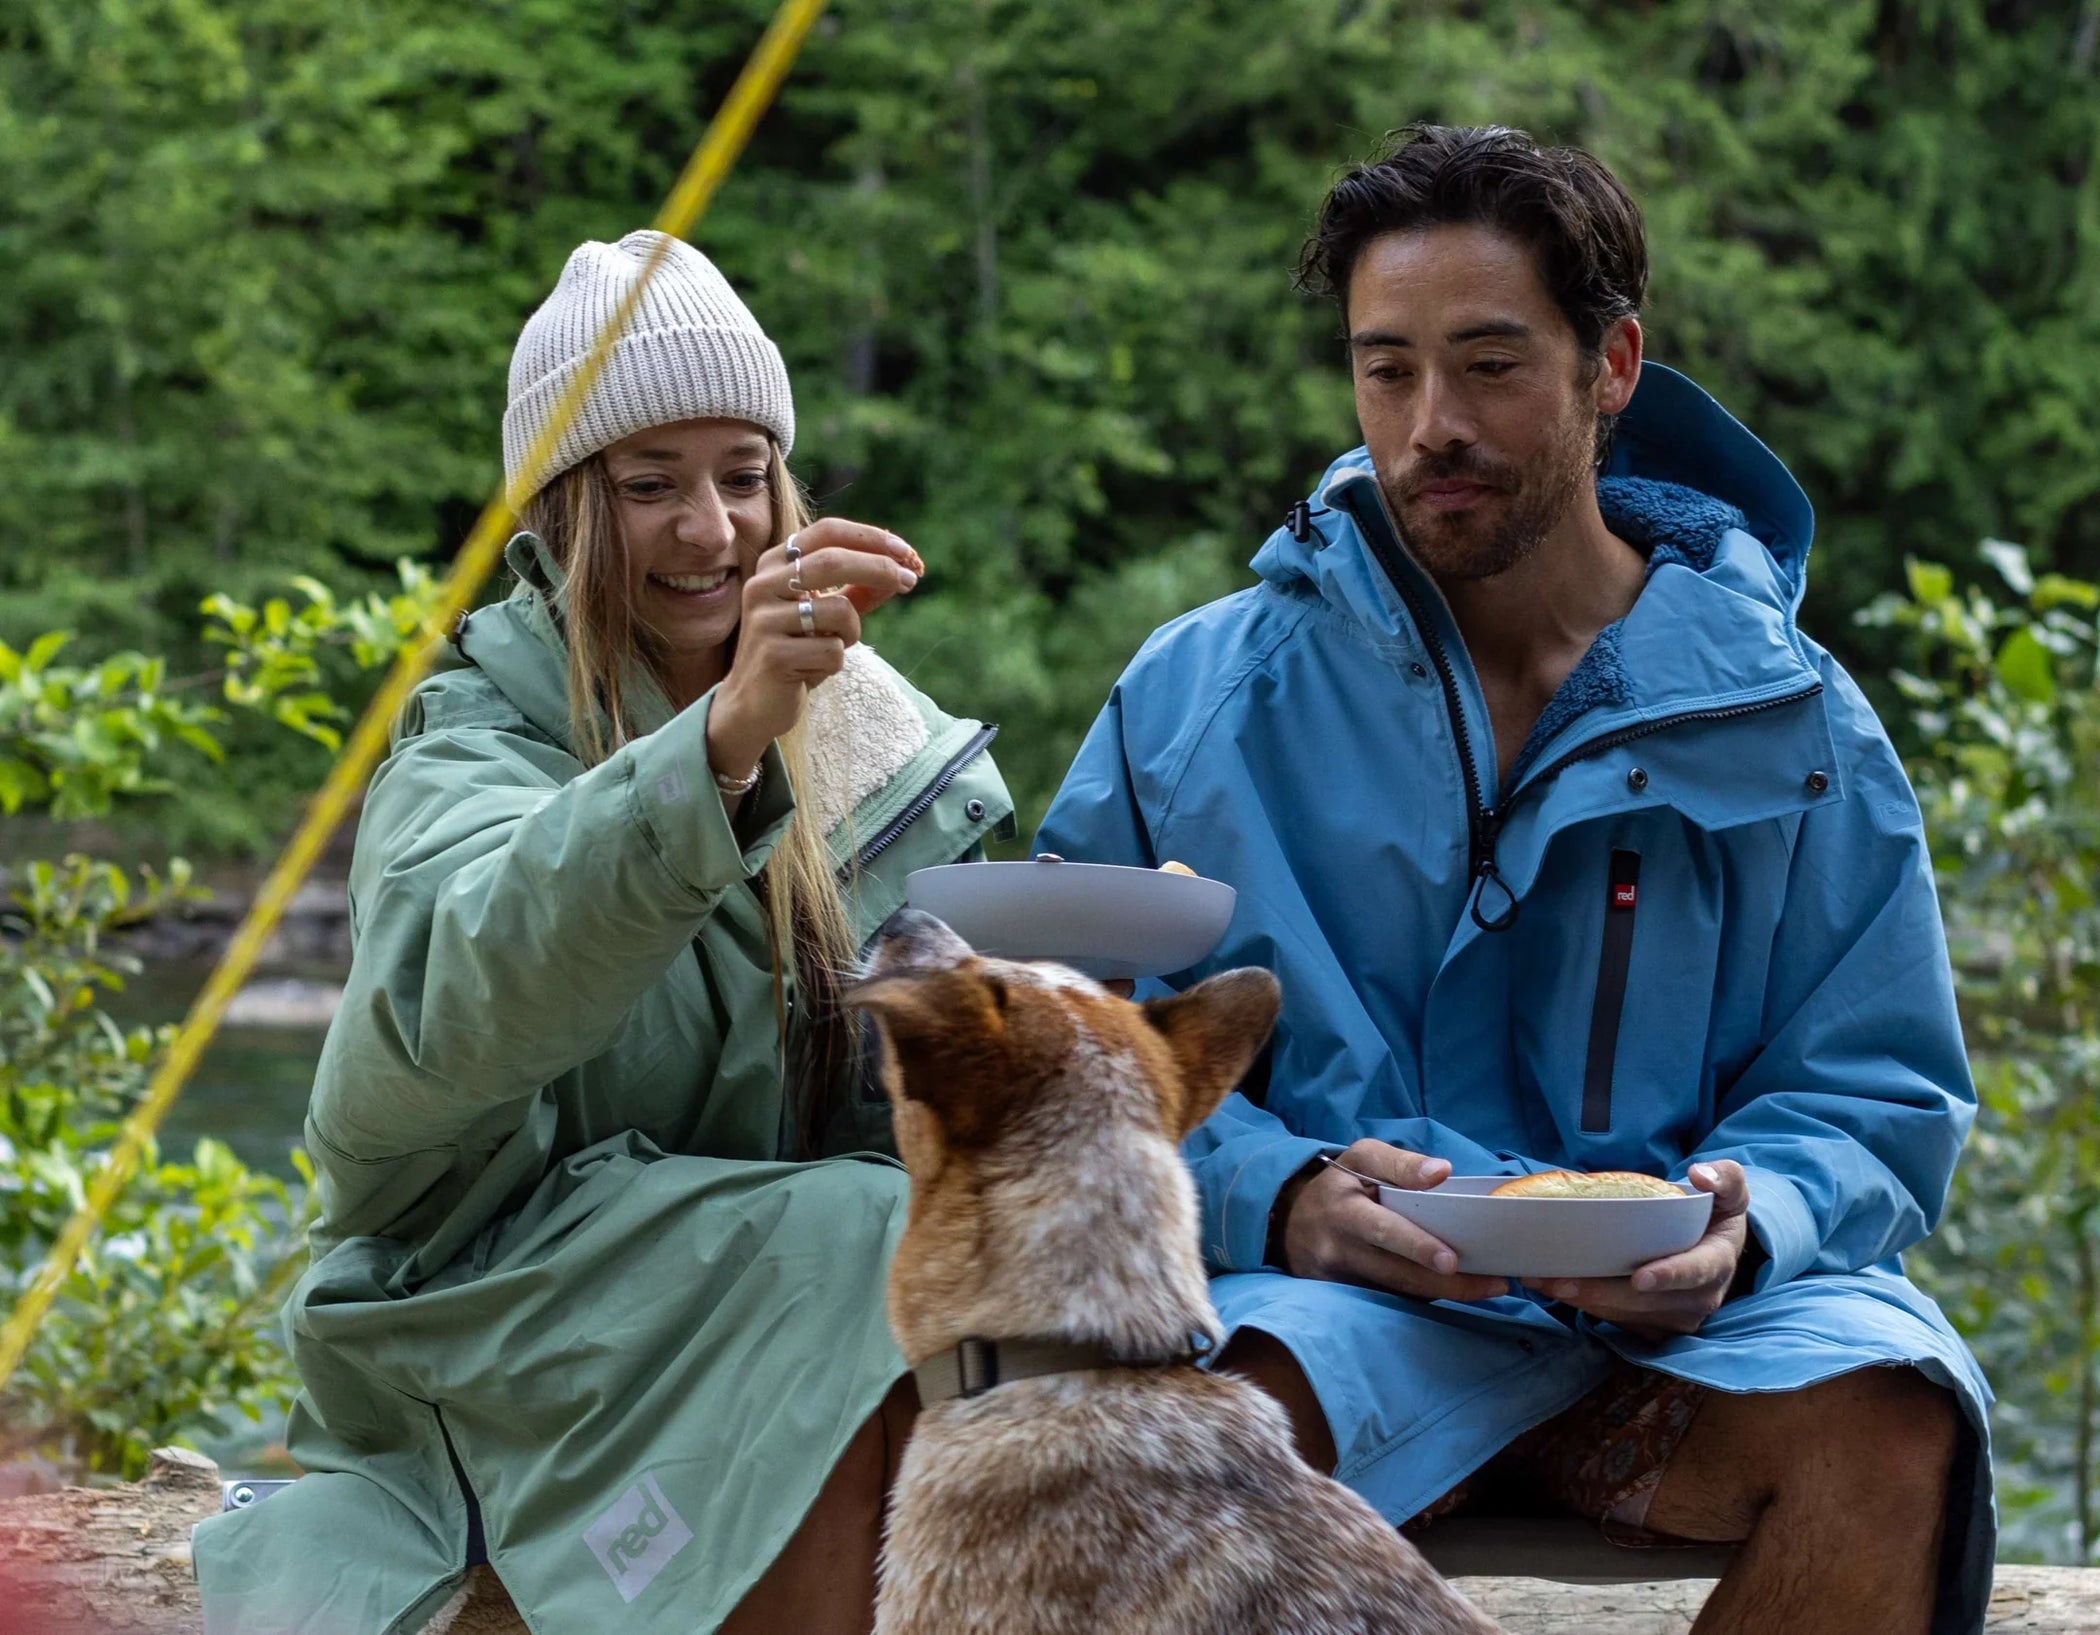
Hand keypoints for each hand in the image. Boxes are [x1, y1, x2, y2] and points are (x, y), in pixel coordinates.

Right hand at [707, 518, 923, 778]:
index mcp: (775, 564)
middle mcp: (763, 584)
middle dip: (880, 569)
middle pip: (833, 561)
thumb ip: (859, 591)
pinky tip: (809, 672)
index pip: (828, 532)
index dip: (872, 538)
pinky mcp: (773, 655)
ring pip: (839, 611)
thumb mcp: (827, 615)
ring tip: (829, 649)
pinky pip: (832, 652)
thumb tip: (904, 570)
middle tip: (911, 581)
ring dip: (851, 633)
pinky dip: (834, 664)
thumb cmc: (796, 651)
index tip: (907, 553)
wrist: (754, 702)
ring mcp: (764, 619)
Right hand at [1281, 1139, 1509, 1302]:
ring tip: (1488, 1287)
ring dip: (1443, 1292)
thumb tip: (1442, 1171)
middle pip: (1393, 1268)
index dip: (1415, 1241)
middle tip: (1485, 1281)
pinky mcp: (1341, 1296)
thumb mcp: (1361, 1158)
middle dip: (1439, 1278)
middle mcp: (1339, 1244)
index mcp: (1345, 1206)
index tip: (1450, 1256)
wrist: (1288, 1223)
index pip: (1382, 1223)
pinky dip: (1422, 1297)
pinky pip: (1388, 1300)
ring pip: (1395, 1289)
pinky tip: (1454, 1292)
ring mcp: (1339, 1276)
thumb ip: (1399, 1162)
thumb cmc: (1340, 1185)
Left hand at [1521, 1160, 1750, 1338]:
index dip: (1669, 1276)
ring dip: (1584, 1301)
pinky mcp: (1652, 1326)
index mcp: (1717, 1262)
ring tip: (1544, 1281)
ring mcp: (1675, 1317)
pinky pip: (1617, 1322)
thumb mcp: (1728, 1191)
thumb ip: (1724, 1178)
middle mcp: (1699, 1299)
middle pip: (1648, 1302)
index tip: (1639, 1278)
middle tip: (1560, 1280)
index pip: (1696, 1272)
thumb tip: (1700, 1174)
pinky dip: (1584, 1306)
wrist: (1713, 1247)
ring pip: (1626, 1315)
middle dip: (1603, 1293)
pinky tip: (1553, 1288)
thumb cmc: (1714, 1214)